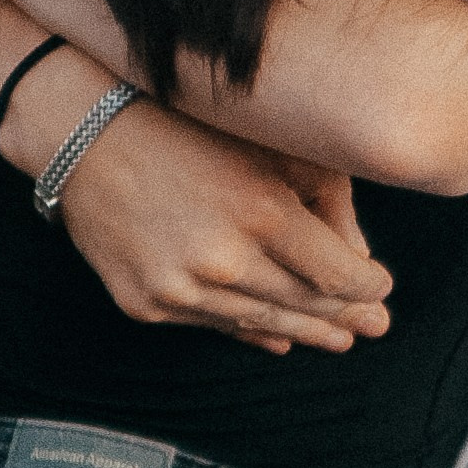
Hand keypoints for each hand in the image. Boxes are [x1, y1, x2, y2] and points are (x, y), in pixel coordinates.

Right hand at [16, 71, 394, 355]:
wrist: (85, 134)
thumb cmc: (187, 126)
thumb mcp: (269, 147)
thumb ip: (325, 201)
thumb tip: (359, 261)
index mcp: (262, 211)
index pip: (338, 274)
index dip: (366, 288)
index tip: (382, 291)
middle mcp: (222, 259)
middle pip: (303, 304)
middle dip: (345, 319)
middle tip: (375, 330)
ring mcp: (179, 289)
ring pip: (260, 323)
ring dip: (303, 333)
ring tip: (337, 340)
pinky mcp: (145, 304)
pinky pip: (212, 326)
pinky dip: (249, 332)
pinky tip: (276, 339)